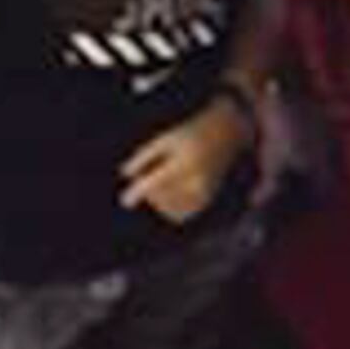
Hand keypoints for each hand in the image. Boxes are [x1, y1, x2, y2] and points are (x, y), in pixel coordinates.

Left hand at [117, 100, 250, 224]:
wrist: (224, 134)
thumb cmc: (190, 134)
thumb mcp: (165, 138)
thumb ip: (144, 155)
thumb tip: (126, 174)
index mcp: (183, 162)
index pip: (155, 183)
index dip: (137, 193)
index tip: (125, 201)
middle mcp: (195, 179)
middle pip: (161, 198)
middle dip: (150, 191)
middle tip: (148, 175)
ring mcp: (203, 191)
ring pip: (171, 210)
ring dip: (159, 202)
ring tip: (159, 185)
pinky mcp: (206, 198)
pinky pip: (182, 214)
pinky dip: (170, 209)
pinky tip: (167, 196)